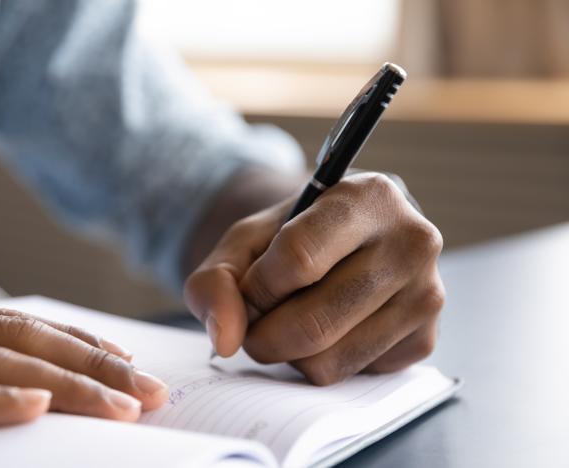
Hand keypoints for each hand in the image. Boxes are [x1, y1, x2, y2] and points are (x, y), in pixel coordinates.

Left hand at [185, 173, 443, 384]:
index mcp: (369, 197)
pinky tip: (328, 329)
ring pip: (329, 361)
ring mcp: (427, 295)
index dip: (257, 288)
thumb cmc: (292, 237)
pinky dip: (322, 363)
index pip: (297, 260)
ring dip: (289, 354)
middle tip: (255, 322)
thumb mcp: (244, 241)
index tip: (250, 289)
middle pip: (312, 324)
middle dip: (263, 335)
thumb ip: (216, 280)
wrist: (345, 243)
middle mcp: (412, 242)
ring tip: (290, 320)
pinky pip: (351, 376)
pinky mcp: (426, 340)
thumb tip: (226, 340)